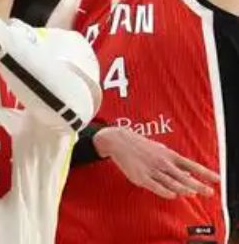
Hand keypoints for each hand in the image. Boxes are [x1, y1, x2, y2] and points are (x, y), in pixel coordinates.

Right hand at [95, 127, 218, 198]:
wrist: (119, 141)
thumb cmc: (141, 146)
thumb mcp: (160, 150)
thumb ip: (174, 163)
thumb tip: (190, 175)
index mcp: (168, 155)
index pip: (191, 165)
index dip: (205, 172)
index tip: (217, 179)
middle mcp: (162, 162)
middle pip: (183, 176)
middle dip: (197, 185)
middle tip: (209, 192)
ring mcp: (152, 170)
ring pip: (171, 182)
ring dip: (183, 188)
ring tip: (193, 193)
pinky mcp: (141, 177)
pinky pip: (156, 186)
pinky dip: (165, 191)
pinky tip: (173, 195)